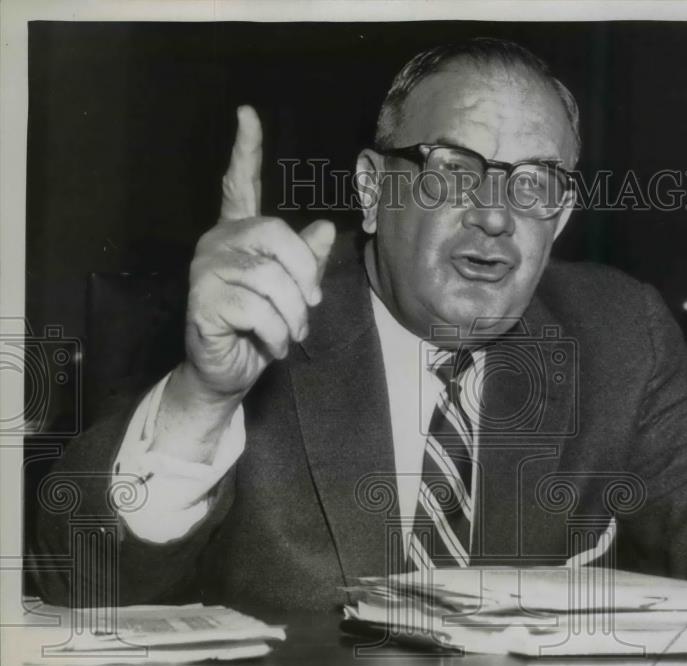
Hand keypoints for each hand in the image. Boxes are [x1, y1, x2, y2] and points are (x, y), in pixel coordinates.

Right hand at [185, 105, 335, 397]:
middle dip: (304, 277)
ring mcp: (205, 270)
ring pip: (269, 280)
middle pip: (275, 235)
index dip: (245, 151)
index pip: (240, 185)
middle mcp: (217, 243)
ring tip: (290, 335)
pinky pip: (257, 309)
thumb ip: (306, 263)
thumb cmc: (260, 330)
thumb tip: (327, 227)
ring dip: (292, 316)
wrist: (229, 374)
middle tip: (309, 309)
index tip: (247, 113)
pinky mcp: (202, 300)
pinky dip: (276, 334)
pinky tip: (272, 346)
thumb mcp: (292, 295)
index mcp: (239, 235)